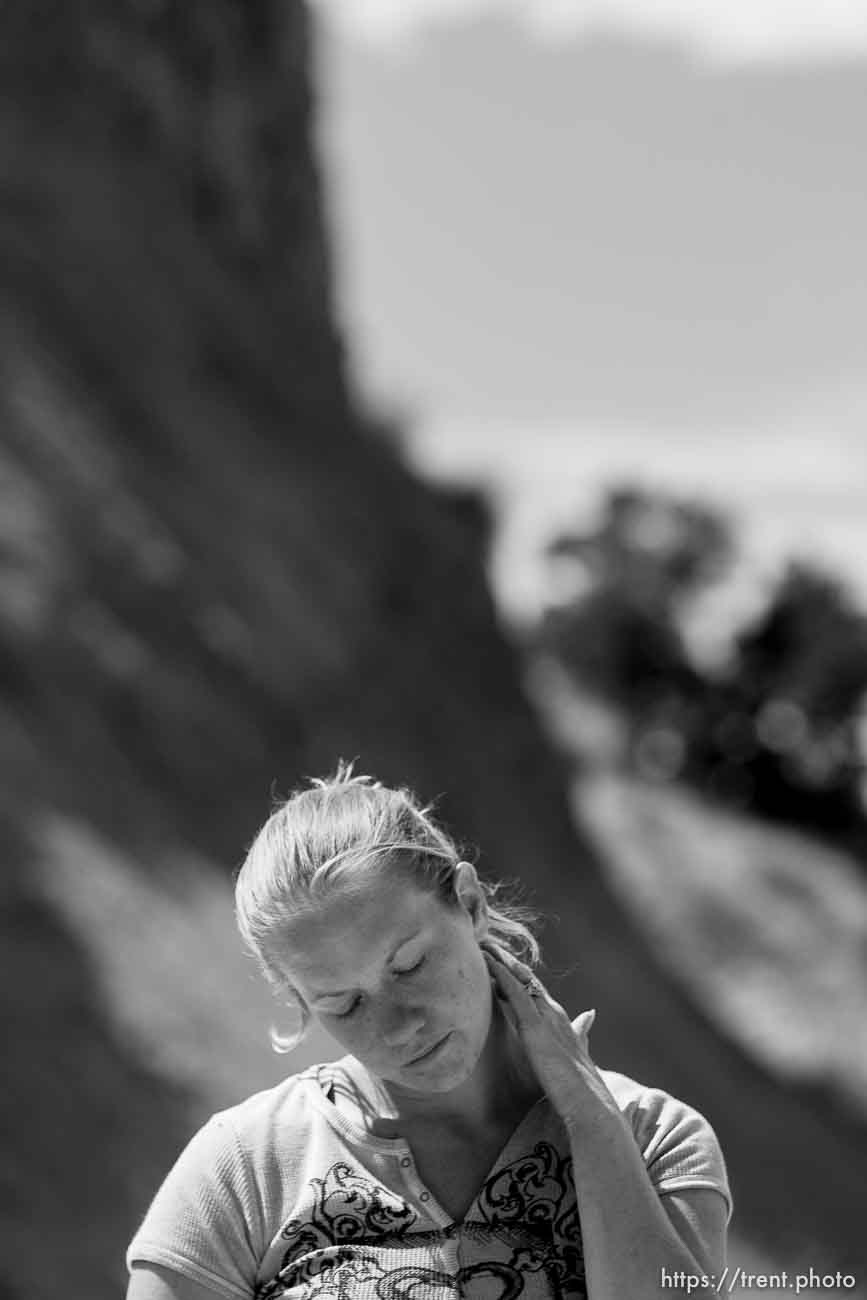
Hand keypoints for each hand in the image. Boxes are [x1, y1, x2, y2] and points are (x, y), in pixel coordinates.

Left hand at [481, 939, 602, 1127]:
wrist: (591, 1105)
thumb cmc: (582, 1090)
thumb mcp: (577, 1058)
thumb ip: (581, 1034)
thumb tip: (589, 1016)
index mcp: (561, 1021)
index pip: (537, 991)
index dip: (519, 976)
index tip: (503, 962)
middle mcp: (555, 1013)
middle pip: (527, 979)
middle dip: (507, 962)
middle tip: (487, 944)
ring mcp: (546, 1017)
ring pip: (520, 979)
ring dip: (501, 961)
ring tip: (482, 944)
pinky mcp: (536, 1027)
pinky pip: (515, 992)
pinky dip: (501, 974)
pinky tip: (488, 962)